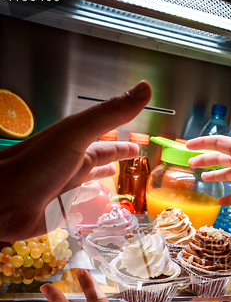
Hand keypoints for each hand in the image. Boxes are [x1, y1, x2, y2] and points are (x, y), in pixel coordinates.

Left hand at [1, 81, 151, 240]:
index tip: (136, 145)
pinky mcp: (55, 213)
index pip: (106, 145)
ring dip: (97, 182)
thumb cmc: (38, 165)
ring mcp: (61, 190)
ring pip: (84, 185)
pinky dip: (81, 209)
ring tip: (110, 181)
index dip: (122, 145)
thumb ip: (110, 113)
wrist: (4, 198)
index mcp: (76, 149)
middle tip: (129, 157)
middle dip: (112, 159)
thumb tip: (145, 88)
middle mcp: (69, 167)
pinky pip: (73, 210)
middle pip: (96, 162)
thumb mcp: (77, 133)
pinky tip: (84, 210)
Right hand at [187, 103, 230, 211]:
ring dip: (214, 175)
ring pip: (227, 174)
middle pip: (220, 158)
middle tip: (190, 162)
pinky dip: (228, 198)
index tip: (189, 144)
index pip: (219, 144)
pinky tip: (219, 202)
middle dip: (205, 158)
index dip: (203, 143)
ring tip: (202, 177)